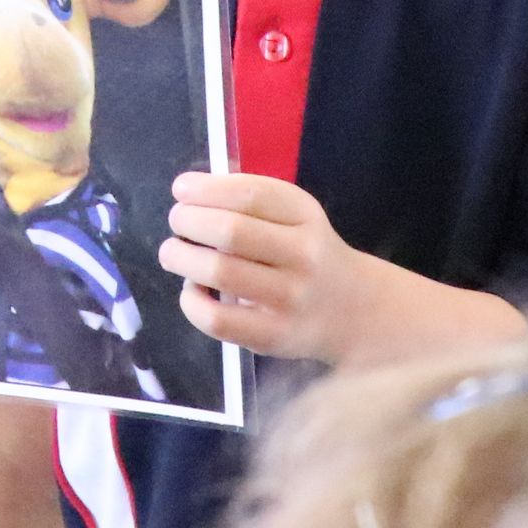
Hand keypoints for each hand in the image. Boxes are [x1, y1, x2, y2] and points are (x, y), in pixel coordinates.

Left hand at [159, 173, 376, 362]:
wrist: (355, 311)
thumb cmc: (309, 253)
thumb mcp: (295, 215)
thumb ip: (250, 201)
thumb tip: (188, 193)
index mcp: (305, 215)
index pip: (250, 194)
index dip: (207, 189)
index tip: (181, 189)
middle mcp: (303, 255)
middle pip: (231, 232)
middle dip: (189, 221)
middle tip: (176, 221)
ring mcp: (290, 299)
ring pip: (221, 272)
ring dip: (182, 257)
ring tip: (172, 252)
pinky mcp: (274, 338)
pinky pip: (220, 320)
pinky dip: (192, 302)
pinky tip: (192, 289)